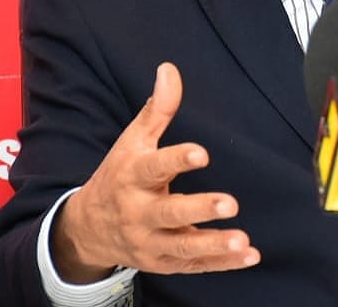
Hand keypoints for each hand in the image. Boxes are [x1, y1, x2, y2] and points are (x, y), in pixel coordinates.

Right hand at [51, 62, 259, 281]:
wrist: (88, 228)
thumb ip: (157, 109)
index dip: (177, 160)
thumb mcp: (132, 141)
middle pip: (169, 213)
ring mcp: (151, 241)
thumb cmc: (119, 176)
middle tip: (230, 204)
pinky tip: (250, 256)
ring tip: (242, 240)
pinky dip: (222, 264)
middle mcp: (139, 212)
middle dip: (199, 210)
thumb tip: (169, 69)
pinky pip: (195, 267)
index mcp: (133, 177)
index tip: (202, 153)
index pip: (154, 168)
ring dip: (213, 245)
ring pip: (182, 247)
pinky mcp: (164, 262)